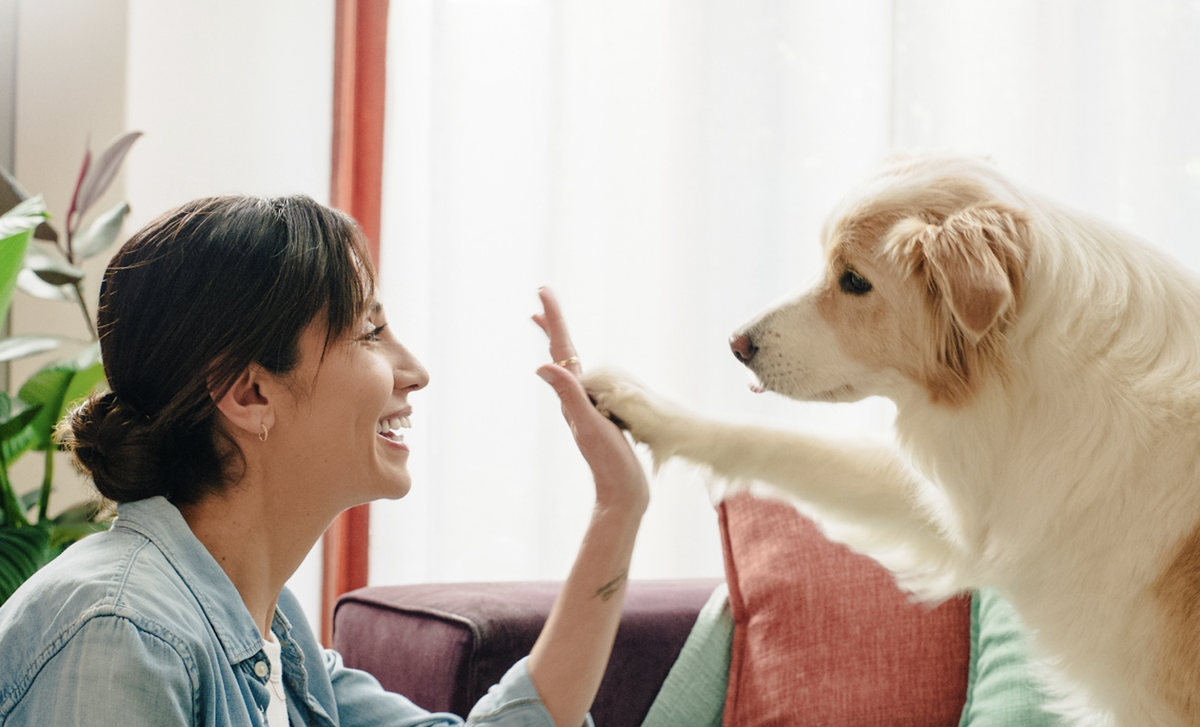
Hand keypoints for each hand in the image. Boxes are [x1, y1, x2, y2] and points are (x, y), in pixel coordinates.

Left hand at [533, 288, 648, 515]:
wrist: (622, 493)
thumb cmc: (609, 462)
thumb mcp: (588, 425)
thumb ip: (567, 396)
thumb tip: (542, 366)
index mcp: (573, 395)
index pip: (560, 349)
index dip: (553, 319)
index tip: (542, 292)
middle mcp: (576, 398)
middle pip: (560, 352)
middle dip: (552, 323)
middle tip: (542, 296)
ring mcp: (587, 408)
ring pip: (570, 366)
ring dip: (560, 342)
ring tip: (549, 324)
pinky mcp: (601, 417)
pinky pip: (586, 382)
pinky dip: (578, 366)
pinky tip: (580, 369)